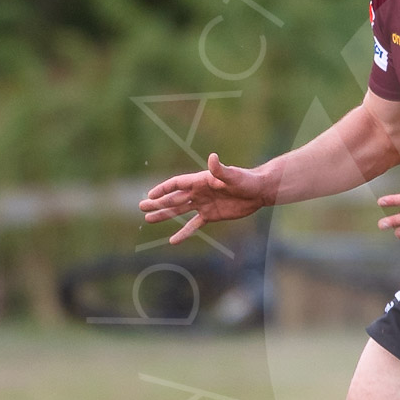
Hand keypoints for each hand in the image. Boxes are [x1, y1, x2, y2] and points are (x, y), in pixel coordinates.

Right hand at [139, 153, 271, 243]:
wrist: (258, 191)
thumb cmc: (246, 180)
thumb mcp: (233, 176)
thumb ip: (220, 170)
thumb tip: (213, 158)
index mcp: (200, 181)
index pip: (177, 184)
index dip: (164, 189)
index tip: (150, 194)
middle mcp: (199, 192)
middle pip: (174, 197)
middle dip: (158, 202)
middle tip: (141, 206)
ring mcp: (203, 204)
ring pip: (179, 210)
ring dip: (165, 214)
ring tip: (148, 218)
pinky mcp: (211, 215)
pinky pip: (194, 225)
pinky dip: (184, 232)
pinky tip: (173, 240)